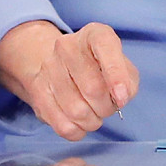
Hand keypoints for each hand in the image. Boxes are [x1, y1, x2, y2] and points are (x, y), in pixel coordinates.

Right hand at [0, 19, 139, 140]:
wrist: (61, 65)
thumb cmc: (100, 69)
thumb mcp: (123, 68)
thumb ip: (128, 82)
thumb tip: (119, 98)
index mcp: (94, 34)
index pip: (105, 47)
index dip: (116, 76)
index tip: (121, 98)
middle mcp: (67, 46)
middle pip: (93, 89)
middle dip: (107, 108)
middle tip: (107, 107)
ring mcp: (48, 67)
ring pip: (76, 111)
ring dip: (92, 121)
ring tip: (93, 114)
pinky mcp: (37, 90)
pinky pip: (62, 124)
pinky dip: (77, 131)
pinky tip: (79, 123)